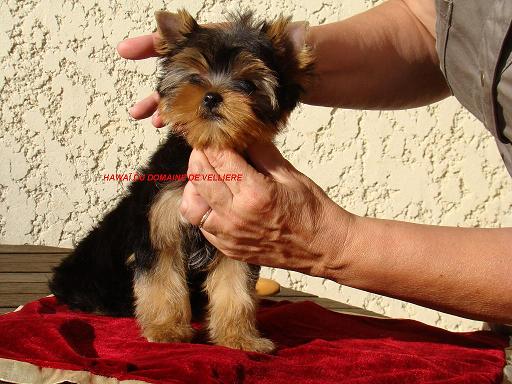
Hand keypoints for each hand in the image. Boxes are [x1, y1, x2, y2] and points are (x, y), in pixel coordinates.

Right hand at [116, 21, 308, 127]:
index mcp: (215, 44)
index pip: (179, 39)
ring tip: (149, 122)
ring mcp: (216, 88)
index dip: (152, 44)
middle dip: (156, 92)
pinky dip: (187, 124)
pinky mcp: (226, 109)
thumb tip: (294, 30)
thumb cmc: (287, 54)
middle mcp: (211, 66)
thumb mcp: (285, 45)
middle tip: (136, 110)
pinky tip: (178, 133)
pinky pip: (202, 117)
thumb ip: (282, 38)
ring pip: (185, 99)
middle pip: (175, 76)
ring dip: (166, 110)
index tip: (127, 51)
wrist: (300, 75)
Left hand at [179, 141, 353, 275]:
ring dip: (194, 185)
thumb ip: (261, 152)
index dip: (213, 141)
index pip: (219, 158)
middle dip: (199, 156)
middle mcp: (236, 216)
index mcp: (254, 193)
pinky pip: (201, 226)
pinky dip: (202, 208)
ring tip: (207, 176)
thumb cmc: (311, 209)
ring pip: (190, 204)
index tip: (213, 133)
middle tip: (207, 148)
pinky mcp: (228, 248)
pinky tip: (215, 199)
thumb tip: (241, 135)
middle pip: (199, 176)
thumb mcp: (289, 173)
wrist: (322, 248)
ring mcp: (229, 235)